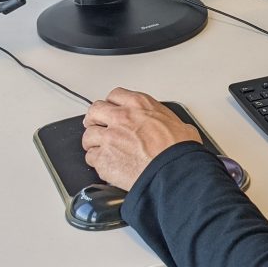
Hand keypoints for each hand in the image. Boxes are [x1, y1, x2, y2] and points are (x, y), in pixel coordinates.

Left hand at [82, 88, 201, 190]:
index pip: (115, 95)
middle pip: (95, 110)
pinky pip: (90, 157)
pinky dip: (97, 161)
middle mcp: (121, 117)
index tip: (113, 110)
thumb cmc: (179, 150)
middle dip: (95, 119)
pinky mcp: (103, 158)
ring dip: (94, 142)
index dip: (112, 104)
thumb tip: (169, 127)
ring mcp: (109, 137)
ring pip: (88, 135)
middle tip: (99, 126)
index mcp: (139, 104)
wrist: (172, 171)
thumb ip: (164, 121)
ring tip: (102, 149)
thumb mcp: (179, 124)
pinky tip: (106, 164)